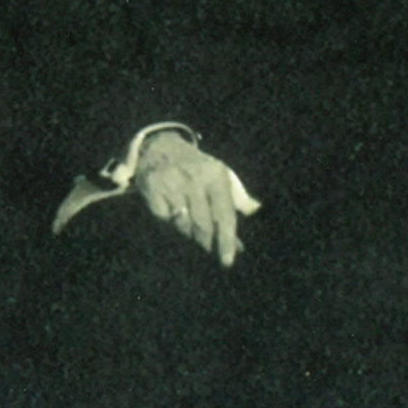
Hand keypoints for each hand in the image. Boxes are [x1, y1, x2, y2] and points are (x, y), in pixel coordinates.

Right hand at [134, 134, 244, 266]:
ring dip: (188, 231)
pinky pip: (164, 220)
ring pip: (183, 225)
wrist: (160, 146)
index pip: (224, 214)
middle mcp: (194, 178)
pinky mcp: (152, 189)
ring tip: (189, 220)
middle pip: (203, 225)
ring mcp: (171, 183)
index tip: (227, 261)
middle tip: (209, 249)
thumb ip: (238, 197)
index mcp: (215, 175)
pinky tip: (171, 211)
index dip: (227, 240)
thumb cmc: (197, 168)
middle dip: (207, 242)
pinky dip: (170, 222)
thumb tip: (255, 211)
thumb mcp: (221, 175)